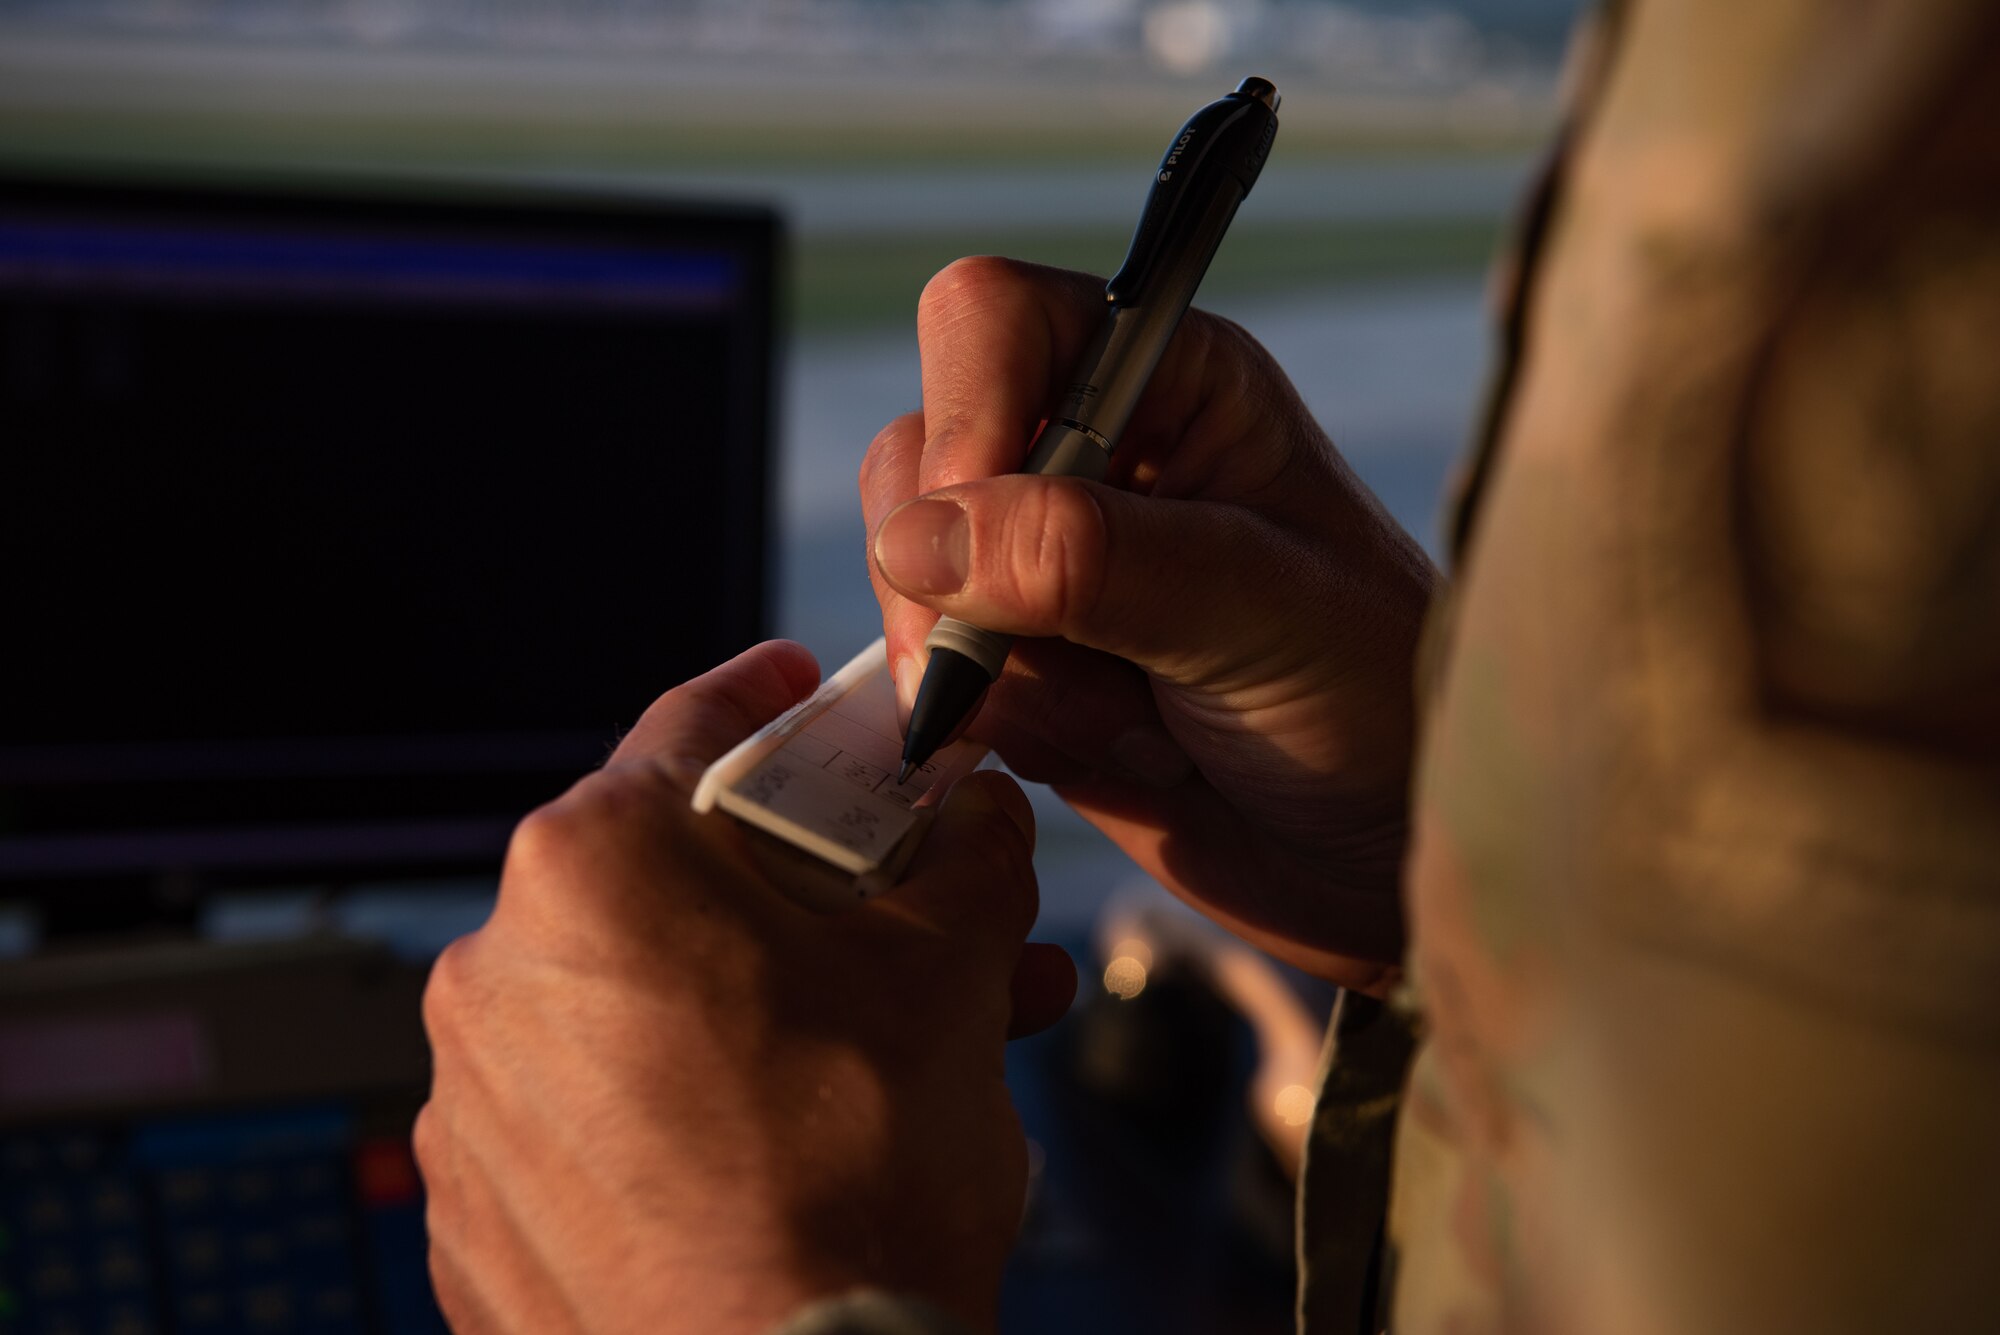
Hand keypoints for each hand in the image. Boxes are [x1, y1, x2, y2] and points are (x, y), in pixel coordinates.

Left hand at [415, 641, 1075, 1333]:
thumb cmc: (849, 1187)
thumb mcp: (950, 975)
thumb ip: (970, 858)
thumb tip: (981, 817)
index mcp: (593, 870)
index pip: (693, 730)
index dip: (773, 703)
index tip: (804, 695)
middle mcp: (500, 972)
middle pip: (670, 880)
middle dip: (796, 891)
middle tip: (891, 914)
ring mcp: (476, 1104)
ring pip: (634, 1003)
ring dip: (752, 1003)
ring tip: (874, 1047)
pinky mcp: (480, 1214)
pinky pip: (587, 1116)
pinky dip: (675, 1106)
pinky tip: (779, 1136)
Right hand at [862, 259, 1439, 989]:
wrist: (1383, 862)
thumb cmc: (1377, 706)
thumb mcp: (1259, 612)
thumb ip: (1095, 559)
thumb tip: (918, 535)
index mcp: (1170, 382)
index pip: (992, 322)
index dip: (965, 417)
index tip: (977, 546)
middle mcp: (1091, 454)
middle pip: (920, 451)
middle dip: (962, 580)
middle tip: (1051, 666)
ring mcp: (1041, 565)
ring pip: (908, 573)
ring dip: (996, 671)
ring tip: (1130, 721)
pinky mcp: (1017, 663)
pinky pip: (926, 672)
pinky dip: (992, 725)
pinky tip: (1109, 753)